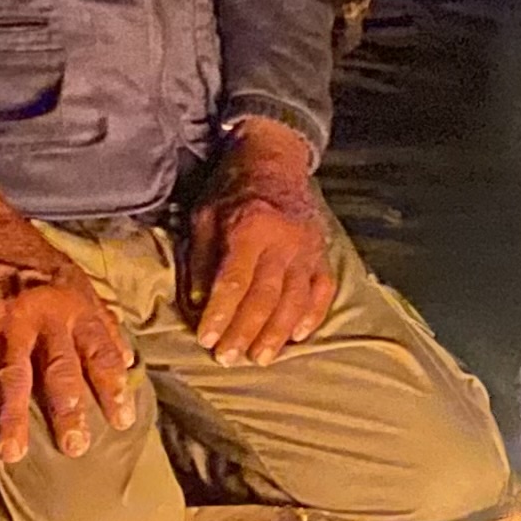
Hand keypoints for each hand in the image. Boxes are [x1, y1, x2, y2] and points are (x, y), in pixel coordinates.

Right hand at [0, 169, 137, 462]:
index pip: (102, 353)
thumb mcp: (82, 285)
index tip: (122, 421)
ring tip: (12, 452)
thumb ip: (104, 325)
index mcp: (79, 309)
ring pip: (13, 374)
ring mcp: (10, 320)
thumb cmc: (39, 261)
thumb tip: (128, 361)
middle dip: (67, 409)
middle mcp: (48, 317)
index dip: (113, 387)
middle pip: (59, 369)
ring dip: (11, 415)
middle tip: (73, 447)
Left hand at [183, 117, 336, 364]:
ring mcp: (307, 249)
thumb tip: (198, 304)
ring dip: (277, 333)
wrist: (275, 161)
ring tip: (260, 358)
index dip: (220, 314)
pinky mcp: (321, 253)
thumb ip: (200, 260)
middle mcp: (283, 241)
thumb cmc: (233, 190)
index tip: (206, 340)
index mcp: (250, 228)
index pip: (234, 282)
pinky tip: (297, 337)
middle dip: (245, 332)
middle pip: (266, 297)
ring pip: (295, 300)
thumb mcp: (204, 215)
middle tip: (229, 358)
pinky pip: (323, 290)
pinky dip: (312, 316)